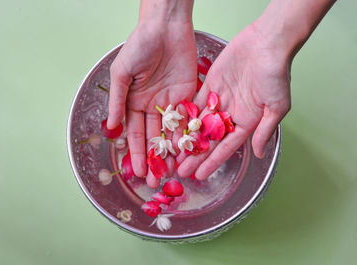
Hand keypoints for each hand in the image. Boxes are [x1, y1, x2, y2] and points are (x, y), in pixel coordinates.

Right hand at [107, 11, 196, 186]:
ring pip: (172, 133)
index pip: (135, 134)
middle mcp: (152, 106)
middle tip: (158, 181)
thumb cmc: (139, 45)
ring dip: (173, 152)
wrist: (165, 26)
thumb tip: (112, 127)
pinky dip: (189, 135)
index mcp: (134, 102)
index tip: (140, 172)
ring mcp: (171, 102)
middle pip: (154, 138)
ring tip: (175, 172)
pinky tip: (190, 151)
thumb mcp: (122, 72)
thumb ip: (118, 100)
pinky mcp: (189, 95)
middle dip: (155, 159)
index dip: (137, 153)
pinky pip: (188, 119)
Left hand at [177, 22, 291, 179]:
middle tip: (179, 170)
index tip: (199, 176)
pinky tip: (172, 127)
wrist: (267, 42)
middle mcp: (231, 114)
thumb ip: (264, 131)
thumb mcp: (276, 107)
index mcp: (246, 122)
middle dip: (195, 155)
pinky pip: (194, 103)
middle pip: (209, 139)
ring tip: (173, 153)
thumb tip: (258, 154)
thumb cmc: (276, 74)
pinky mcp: (210, 85)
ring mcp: (219, 99)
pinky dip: (184, 115)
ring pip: (199, 124)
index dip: (212, 162)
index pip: (226, 148)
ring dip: (186, 138)